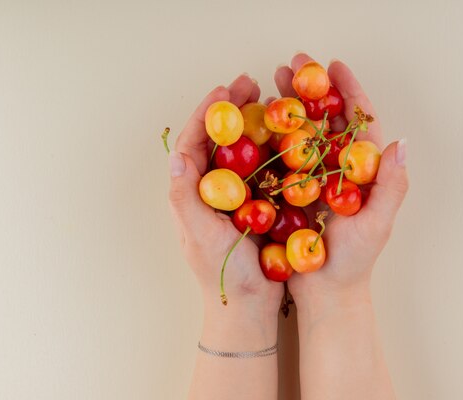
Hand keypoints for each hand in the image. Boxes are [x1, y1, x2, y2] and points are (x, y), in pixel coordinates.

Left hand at [168, 74, 282, 312]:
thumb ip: (186, 197)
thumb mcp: (201, 235)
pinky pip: (262, 168)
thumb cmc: (223, 274)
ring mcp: (234, 195)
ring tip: (269, 98)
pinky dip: (271, 146)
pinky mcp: (255, 203)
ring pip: (241, 148)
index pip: (194, 143)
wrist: (249, 305)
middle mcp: (210, 189)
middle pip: (218, 138)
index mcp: (190, 193)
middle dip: (232, 109)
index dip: (208, 114)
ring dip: (253, 122)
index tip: (225, 90)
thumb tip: (176, 154)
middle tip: (251, 83)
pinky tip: (286, 133)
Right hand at [274, 53, 408, 305]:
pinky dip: (270, 136)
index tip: (333, 65)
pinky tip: (257, 119)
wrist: (325, 292)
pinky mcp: (290, 191)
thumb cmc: (355, 261)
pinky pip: (280, 158)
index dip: (347, 90)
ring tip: (271, 82)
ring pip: (300, 133)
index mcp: (362, 170)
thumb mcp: (377, 224)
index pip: (358, 121)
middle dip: (310, 89)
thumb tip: (401, 144)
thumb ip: (391, 186)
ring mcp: (312, 178)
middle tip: (292, 64)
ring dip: (288, 105)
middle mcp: (337, 168)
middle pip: (325, 119)